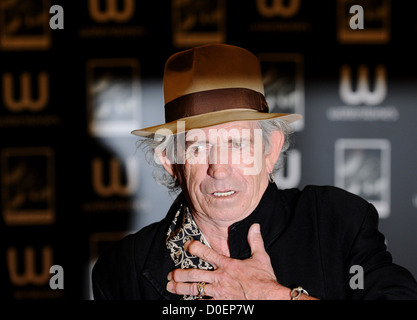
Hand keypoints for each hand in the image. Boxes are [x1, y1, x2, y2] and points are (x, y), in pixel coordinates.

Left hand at [166, 223, 290, 299]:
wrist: (269, 298)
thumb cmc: (264, 280)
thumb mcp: (261, 257)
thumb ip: (255, 241)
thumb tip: (255, 226)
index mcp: (228, 265)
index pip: (207, 253)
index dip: (195, 248)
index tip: (187, 245)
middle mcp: (220, 278)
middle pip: (195, 274)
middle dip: (180, 274)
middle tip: (171, 274)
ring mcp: (219, 292)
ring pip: (196, 289)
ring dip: (181, 288)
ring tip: (171, 287)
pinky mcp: (222, 304)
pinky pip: (205, 304)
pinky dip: (195, 302)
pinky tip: (188, 302)